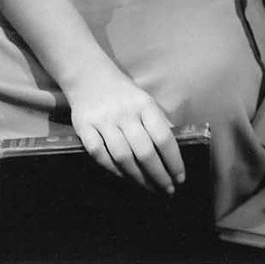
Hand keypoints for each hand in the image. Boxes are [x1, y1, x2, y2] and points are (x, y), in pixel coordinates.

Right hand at [65, 67, 185, 193]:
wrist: (89, 76)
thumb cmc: (124, 93)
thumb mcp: (146, 101)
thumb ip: (159, 122)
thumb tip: (177, 146)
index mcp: (145, 106)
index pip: (164, 137)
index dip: (173, 160)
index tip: (180, 177)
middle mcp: (125, 114)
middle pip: (144, 151)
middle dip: (158, 175)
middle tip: (167, 190)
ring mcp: (104, 121)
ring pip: (122, 156)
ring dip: (137, 177)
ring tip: (149, 188)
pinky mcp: (84, 127)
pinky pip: (99, 153)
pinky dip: (111, 168)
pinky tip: (123, 176)